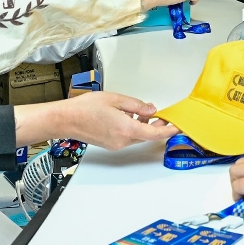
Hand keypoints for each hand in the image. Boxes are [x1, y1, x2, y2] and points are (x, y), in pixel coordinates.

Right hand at [57, 92, 177, 149]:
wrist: (65, 120)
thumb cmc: (86, 108)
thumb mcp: (115, 99)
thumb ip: (136, 105)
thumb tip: (151, 109)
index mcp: (126, 128)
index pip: (154, 133)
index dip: (168, 130)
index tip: (178, 127)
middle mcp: (123, 140)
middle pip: (146, 135)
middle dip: (156, 126)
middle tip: (162, 115)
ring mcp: (116, 144)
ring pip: (137, 136)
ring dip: (143, 126)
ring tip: (141, 111)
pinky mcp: (110, 145)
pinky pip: (127, 137)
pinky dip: (132, 128)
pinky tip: (128, 117)